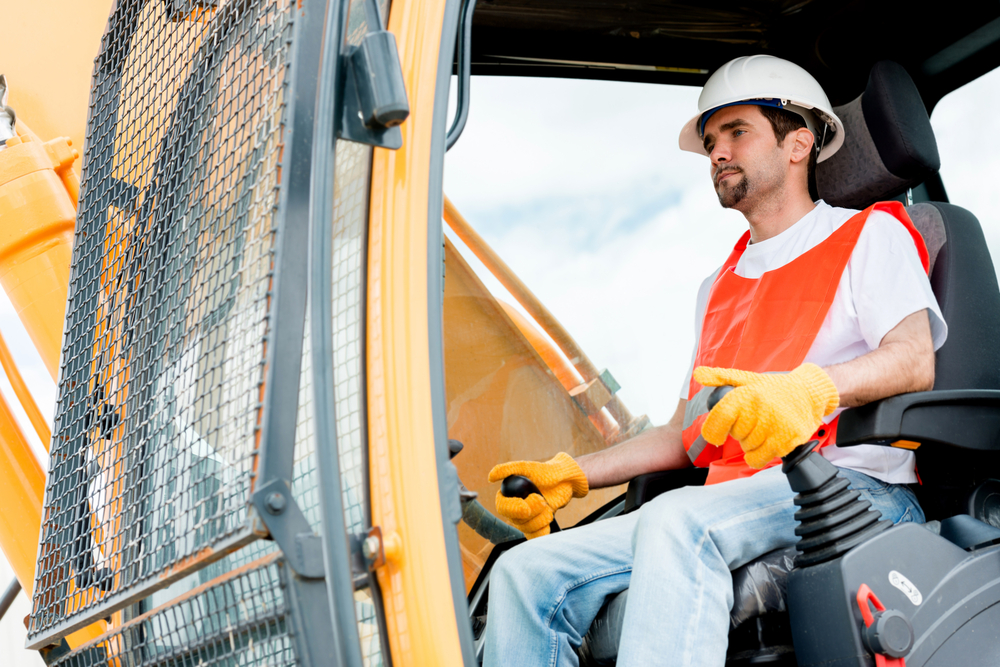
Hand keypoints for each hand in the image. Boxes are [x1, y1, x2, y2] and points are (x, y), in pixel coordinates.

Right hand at [488, 452, 588, 538]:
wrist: (565, 481)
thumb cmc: (546, 472)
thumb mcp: (527, 467)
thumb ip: (508, 469)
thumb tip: (490, 477)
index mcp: (509, 494)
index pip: (502, 508)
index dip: (513, 510)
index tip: (526, 508)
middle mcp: (515, 507)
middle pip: (516, 520)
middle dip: (532, 512)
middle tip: (543, 501)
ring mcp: (527, 518)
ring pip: (526, 528)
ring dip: (540, 518)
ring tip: (548, 505)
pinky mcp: (538, 525)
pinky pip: (535, 536)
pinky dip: (542, 530)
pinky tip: (548, 518)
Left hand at [693, 363, 839, 468]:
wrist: (810, 394)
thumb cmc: (775, 388)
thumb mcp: (748, 379)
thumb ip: (721, 377)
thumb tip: (697, 374)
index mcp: (747, 394)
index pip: (720, 417)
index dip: (713, 430)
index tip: (716, 435)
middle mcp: (760, 409)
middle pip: (735, 435)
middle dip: (741, 432)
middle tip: (755, 421)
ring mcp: (774, 426)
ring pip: (747, 448)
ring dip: (752, 444)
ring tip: (765, 429)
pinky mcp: (786, 441)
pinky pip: (759, 459)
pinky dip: (759, 455)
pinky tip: (769, 442)